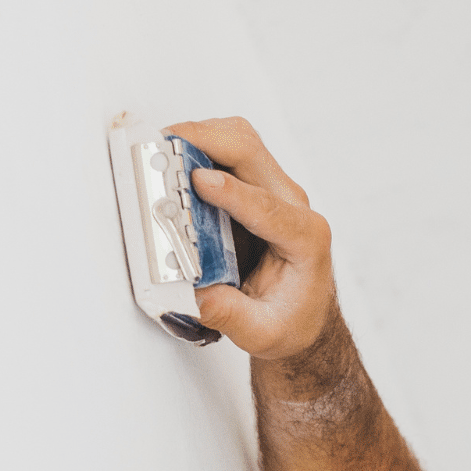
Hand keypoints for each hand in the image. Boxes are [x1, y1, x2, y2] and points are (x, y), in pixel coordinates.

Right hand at [162, 117, 336, 359]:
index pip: (266, 206)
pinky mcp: (256, 187)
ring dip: (203, 137)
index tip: (199, 181)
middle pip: (252, 152)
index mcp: (305, 239)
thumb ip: (230, 315)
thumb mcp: (262, 332)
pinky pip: (231, 151)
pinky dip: (201, 146)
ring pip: (241, 142)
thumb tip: (194, 295)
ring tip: (164, 149)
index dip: (231, 192)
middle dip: (207, 140)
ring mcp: (276, 191)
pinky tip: (176, 158)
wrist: (306, 316)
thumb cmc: (292, 321)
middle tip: (164, 146)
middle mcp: (294, 206)